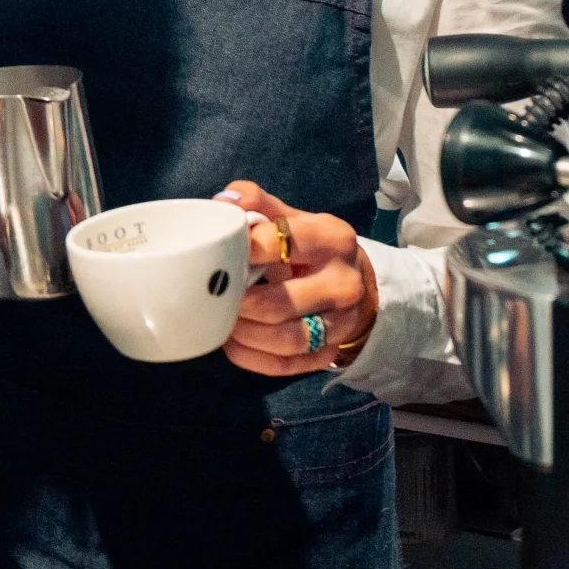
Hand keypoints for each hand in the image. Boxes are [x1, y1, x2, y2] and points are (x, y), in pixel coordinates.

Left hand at [217, 181, 378, 377]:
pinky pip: (285, 365)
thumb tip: (222, 203)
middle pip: (280, 303)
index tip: (222, 255)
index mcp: (333, 239)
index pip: (282, 242)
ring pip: (285, 340)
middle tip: (216, 296)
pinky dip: (251, 356)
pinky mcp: (330, 353)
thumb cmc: (307, 245)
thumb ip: (255, 202)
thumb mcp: (289, 216)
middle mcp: (344, 284)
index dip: (244, 249)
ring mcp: (341, 323)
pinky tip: (233, 342)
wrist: (352, 282)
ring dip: (244, 333)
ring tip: (222, 319)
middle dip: (240, 303)